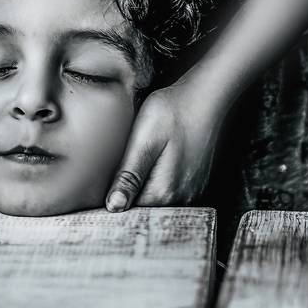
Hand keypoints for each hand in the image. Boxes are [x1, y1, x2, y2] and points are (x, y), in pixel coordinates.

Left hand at [105, 76, 228, 210]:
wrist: (207, 95)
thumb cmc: (175, 110)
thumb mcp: (146, 139)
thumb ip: (129, 174)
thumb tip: (114, 206)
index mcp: (163, 192)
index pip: (128, 212)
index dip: (112, 200)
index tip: (100, 188)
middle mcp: (180, 199)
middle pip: (143, 208)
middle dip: (127, 195)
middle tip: (118, 170)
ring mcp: (190, 191)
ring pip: (156, 199)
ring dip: (143, 188)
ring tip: (137, 163)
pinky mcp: (195, 181)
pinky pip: (170, 190)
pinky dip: (158, 181)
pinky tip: (155, 160)